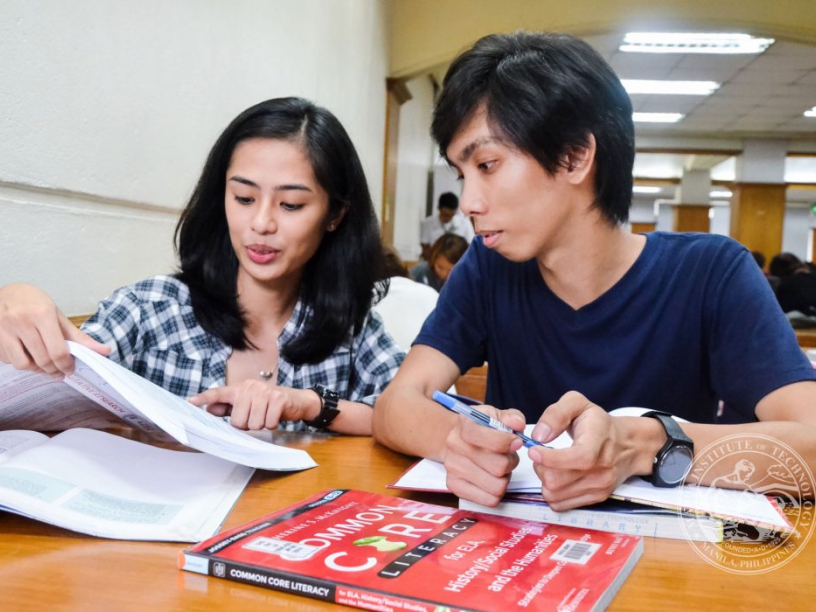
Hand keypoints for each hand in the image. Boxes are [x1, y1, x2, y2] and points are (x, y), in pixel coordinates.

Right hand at [0, 283, 109, 375]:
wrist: (5, 292)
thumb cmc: (33, 303)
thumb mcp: (57, 315)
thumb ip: (79, 337)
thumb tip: (105, 350)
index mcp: (42, 314)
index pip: (58, 351)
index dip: (66, 365)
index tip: (70, 370)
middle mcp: (22, 321)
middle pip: (42, 360)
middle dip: (54, 370)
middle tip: (59, 371)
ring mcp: (4, 329)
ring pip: (23, 364)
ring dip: (36, 369)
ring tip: (43, 364)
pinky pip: (8, 360)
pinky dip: (20, 362)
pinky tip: (26, 354)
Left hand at [189, 381, 320, 429]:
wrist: (296, 400)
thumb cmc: (268, 403)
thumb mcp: (248, 404)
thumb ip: (229, 407)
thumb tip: (210, 410)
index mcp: (240, 388)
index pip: (219, 393)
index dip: (204, 398)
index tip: (190, 402)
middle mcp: (250, 387)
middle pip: (238, 420)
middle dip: (248, 424)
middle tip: (257, 416)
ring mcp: (265, 392)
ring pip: (253, 424)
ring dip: (261, 425)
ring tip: (267, 415)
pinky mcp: (278, 399)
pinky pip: (268, 423)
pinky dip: (272, 424)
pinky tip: (276, 416)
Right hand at [442, 405, 524, 506]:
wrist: (456, 439)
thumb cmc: (481, 428)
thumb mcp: (496, 416)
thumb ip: (511, 417)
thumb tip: (517, 425)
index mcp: (465, 425)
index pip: (493, 441)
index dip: (510, 443)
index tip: (516, 442)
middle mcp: (455, 445)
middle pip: (498, 467)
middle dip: (510, 463)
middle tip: (508, 458)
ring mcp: (452, 467)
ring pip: (496, 486)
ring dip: (504, 479)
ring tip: (499, 469)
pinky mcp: (454, 485)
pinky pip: (489, 500)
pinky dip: (496, 493)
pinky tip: (492, 480)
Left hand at [527, 391, 636, 510]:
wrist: (628, 445)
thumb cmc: (598, 423)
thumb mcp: (577, 403)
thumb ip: (556, 414)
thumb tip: (539, 436)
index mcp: (599, 442)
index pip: (578, 458)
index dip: (550, 458)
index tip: (534, 450)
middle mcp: (602, 469)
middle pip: (557, 481)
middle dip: (540, 467)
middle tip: (541, 454)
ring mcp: (600, 486)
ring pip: (555, 495)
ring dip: (544, 480)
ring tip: (550, 465)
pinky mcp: (595, 498)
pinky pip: (561, 504)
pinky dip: (552, 492)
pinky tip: (557, 476)